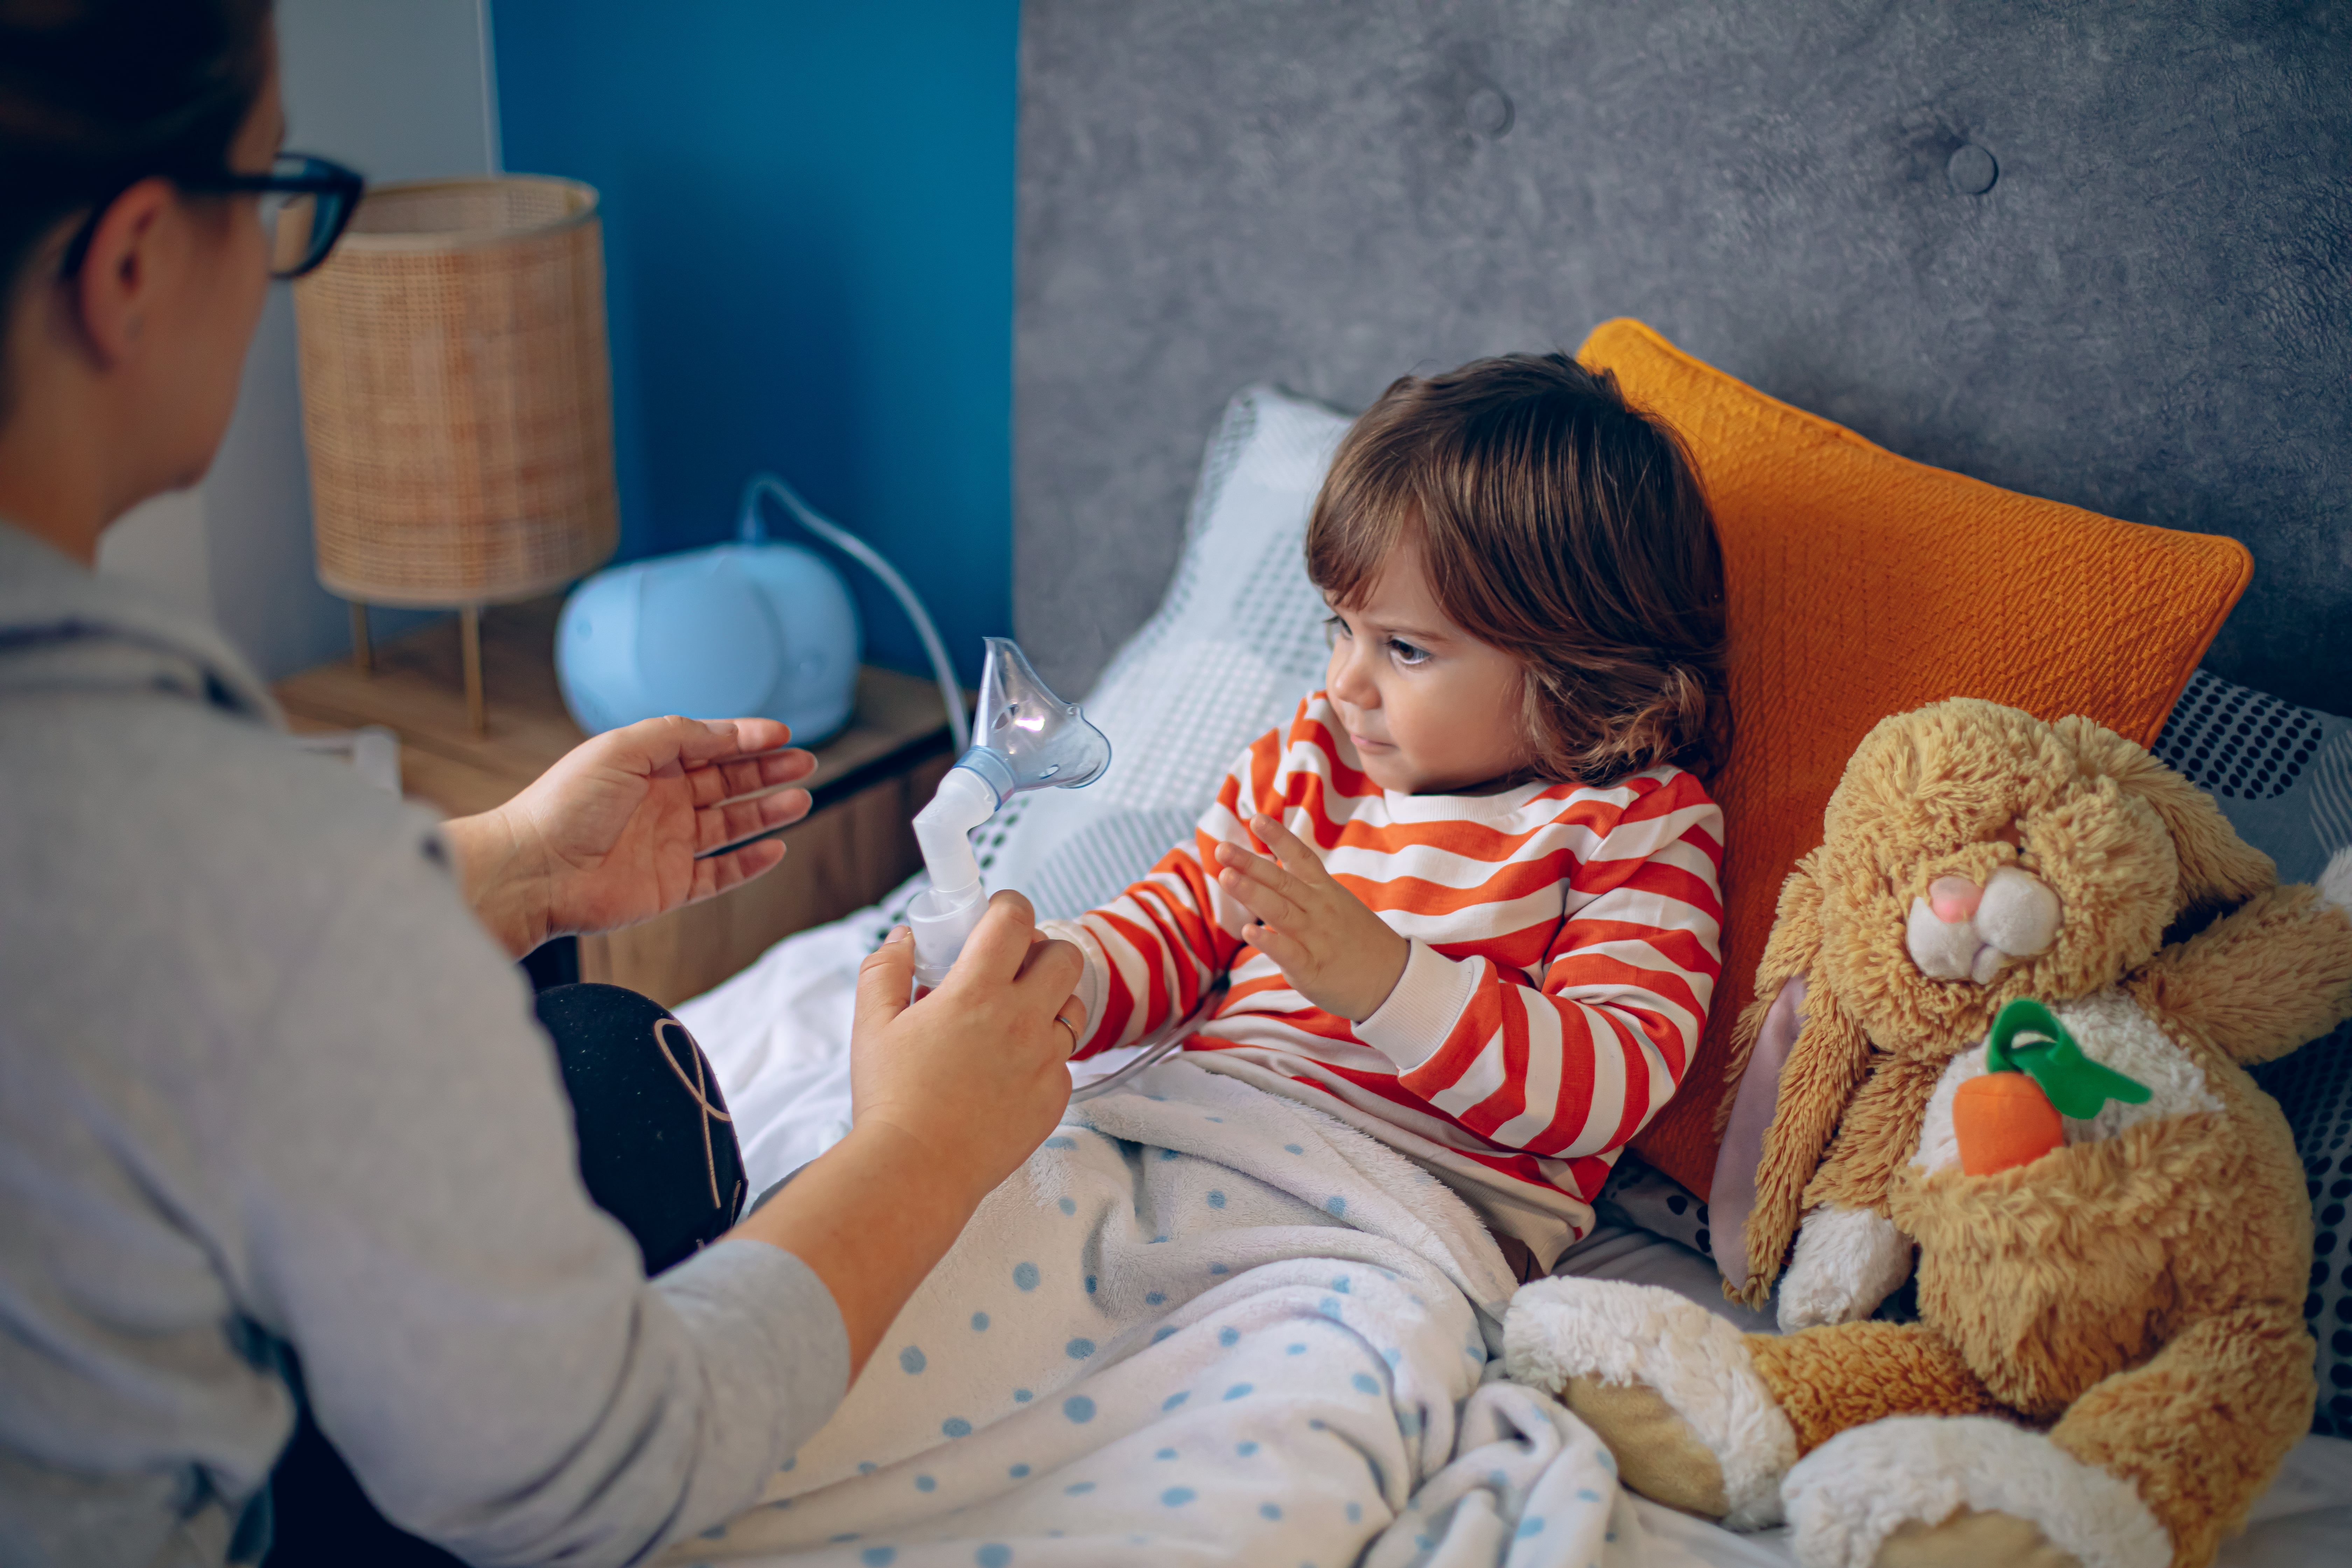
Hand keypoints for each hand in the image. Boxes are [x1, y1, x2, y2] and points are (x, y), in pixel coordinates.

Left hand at [443, 715, 815, 956]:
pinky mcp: (671, 886)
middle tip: (803, 762)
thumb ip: (678, 734)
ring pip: (731, 825)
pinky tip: (773, 848)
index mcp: (647, 765)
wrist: (534, 870)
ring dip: (767, 811)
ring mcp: (668, 845)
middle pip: (727, 782)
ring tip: (800, 799)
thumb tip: (726, 730)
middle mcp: (661, 802)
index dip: (746, 739)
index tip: (781, 734)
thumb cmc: (564, 806)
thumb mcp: (623, 748)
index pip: (709, 746)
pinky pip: (720, 873)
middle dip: (767, 771)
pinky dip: (749, 863)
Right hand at [730, 892, 1083, 1377]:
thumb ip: (887, 968)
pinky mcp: (1055, 1097)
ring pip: (1073, 1006)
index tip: (995, 916)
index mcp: (977, 992)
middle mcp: (1021, 1020)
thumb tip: (907, 937)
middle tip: (1007, 969)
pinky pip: (1063, 1060)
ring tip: (1009, 1020)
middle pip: (1064, 956)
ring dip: (1048, 1001)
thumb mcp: (871, 1024)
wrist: (915, 1172)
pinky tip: (1006, 1071)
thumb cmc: (889, 1098)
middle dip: (1039, 951)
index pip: (1015, 918)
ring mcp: (1045, 1060)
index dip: (1008, 907)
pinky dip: (1042, 1056)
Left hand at [1214, 812, 1408, 1019]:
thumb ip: (1304, 886)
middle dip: (1250, 864)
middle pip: (1282, 882)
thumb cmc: (1356, 940)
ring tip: (1225, 877)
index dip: (1279, 837)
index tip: (1256, 818)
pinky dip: (1268, 942)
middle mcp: (1319, 910)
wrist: (1392, 979)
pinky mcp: (1311, 969)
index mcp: (1325, 891)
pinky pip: (1287, 953)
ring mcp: (1316, 939)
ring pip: (1280, 912)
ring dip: (1252, 893)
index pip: (1300, 858)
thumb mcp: (1337, 903)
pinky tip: (1248, 932)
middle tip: (1221, 848)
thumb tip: (1266, 867)